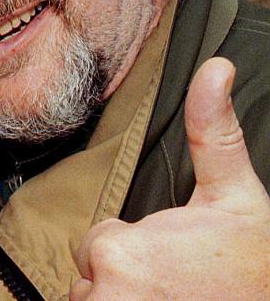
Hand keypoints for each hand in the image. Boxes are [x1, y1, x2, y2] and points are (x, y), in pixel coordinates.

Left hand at [70, 57, 269, 300]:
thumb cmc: (256, 264)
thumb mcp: (236, 197)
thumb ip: (211, 134)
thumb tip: (216, 67)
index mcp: (120, 252)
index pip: (97, 242)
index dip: (136, 245)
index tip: (178, 255)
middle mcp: (105, 293)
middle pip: (92, 272)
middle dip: (127, 274)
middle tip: (178, 281)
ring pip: (94, 300)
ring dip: (124, 299)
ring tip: (175, 298)